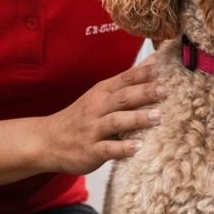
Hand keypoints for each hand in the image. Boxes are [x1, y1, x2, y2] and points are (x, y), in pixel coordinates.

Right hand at [39, 58, 165, 174]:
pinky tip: (138, 147)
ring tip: (157, 117)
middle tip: (165, 91)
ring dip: (137, 119)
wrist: (48, 140)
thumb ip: (126, 81)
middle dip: (144, 93)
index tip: (162, 68)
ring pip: (116, 122)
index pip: (124, 79)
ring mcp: (93, 130)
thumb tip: (153, 62)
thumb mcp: (100, 94)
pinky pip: (108, 149)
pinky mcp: (90, 151)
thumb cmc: (81, 117)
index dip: (142, 73)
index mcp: (101, 93)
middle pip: (122, 98)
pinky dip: (123, 148)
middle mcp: (97, 108)